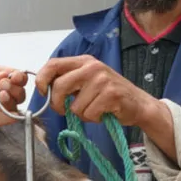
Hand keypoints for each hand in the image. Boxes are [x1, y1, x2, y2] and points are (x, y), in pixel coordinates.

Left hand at [0, 58, 27, 129]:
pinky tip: (6, 111)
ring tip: (1, 96)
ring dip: (13, 101)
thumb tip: (3, 75)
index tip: (13, 76)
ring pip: (14, 105)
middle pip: (17, 90)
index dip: (17, 75)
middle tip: (3, 86)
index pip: (12, 73)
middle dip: (16, 88)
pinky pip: (3, 120)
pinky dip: (11, 117)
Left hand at [34, 55, 166, 128]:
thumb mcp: (87, 81)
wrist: (138, 104)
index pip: (53, 64)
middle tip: (64, 110)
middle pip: (59, 86)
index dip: (42, 79)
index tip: (43, 92)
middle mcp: (92, 67)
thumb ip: (69, 81)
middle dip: (57, 104)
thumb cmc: (109, 95)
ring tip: (94, 109)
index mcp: (83, 61)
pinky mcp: (111, 94)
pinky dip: (93, 119)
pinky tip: (103, 113)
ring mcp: (103, 80)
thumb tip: (45, 90)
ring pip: (75, 106)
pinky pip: (89, 114)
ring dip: (82, 114)